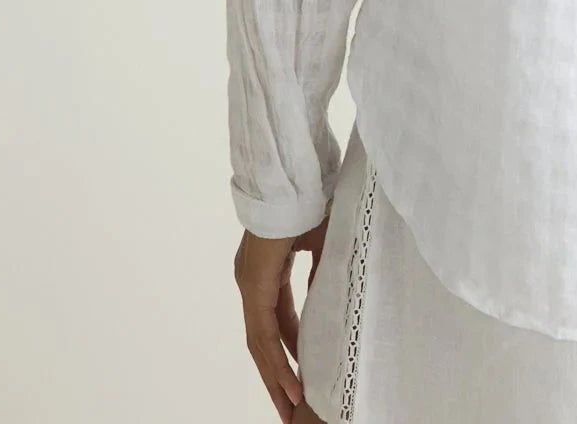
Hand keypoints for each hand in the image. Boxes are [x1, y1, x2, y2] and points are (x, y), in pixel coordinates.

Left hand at [233, 213, 329, 420]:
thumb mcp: (322, 243)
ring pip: (260, 342)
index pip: (275, 322)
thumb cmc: (311, 200)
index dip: (287, 351)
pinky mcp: (253, 284)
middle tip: (290, 407)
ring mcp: (249, 283)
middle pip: (263, 340)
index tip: (302, 376)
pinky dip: (275, 360)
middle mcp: (252, 282)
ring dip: (275, 377)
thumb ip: (321, 274)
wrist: (293, 176)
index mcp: (266, 271)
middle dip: (277, 376)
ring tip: (290, 407)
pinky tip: (289, 383)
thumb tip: (326, 302)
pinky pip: (262, 332)